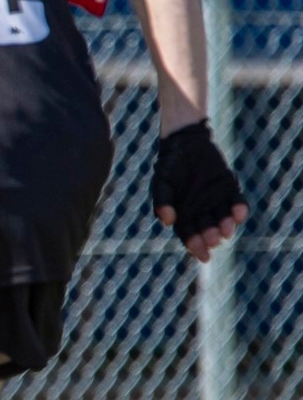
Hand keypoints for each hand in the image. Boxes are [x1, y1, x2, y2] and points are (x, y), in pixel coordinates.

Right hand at [151, 119, 247, 262]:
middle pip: (208, 230)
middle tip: (213, 240)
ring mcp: (217, 201)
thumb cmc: (170, 165)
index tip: (203, 256)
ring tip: (226, 231)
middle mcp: (201, 211)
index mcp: (183, 214)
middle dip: (211, 237)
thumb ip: (162, 202)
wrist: (186, 143)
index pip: (189, 235)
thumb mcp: (162, 183)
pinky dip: (239, 210)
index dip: (196, 246)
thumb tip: (167, 222)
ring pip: (224, 220)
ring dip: (226, 227)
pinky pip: (237, 203)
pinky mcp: (230, 190)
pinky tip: (238, 215)